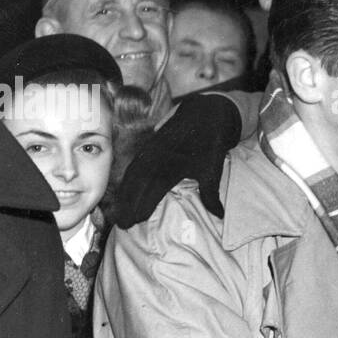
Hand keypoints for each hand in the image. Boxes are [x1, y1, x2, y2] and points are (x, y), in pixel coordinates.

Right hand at [114, 93, 241, 227]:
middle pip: (136, 186)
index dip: (140, 207)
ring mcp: (151, 152)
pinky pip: (134, 164)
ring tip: (119, 210)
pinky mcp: (149, 146)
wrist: (205, 113)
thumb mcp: (213, 170)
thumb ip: (211, 194)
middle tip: (121, 223)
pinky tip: (124, 189)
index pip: (151, 192)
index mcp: (171, 167)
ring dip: (124, 193)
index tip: (132, 222)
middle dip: (127, 205)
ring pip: (132, 175)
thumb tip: (219, 215)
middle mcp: (156, 160)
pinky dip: (127, 179)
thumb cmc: (210, 144)